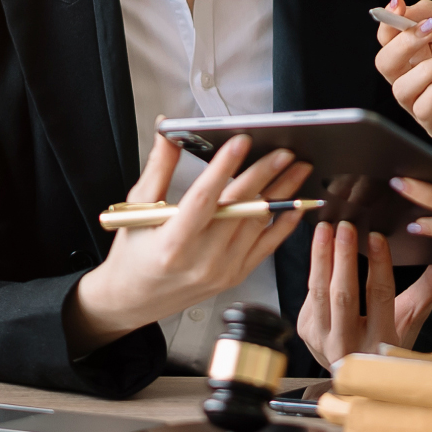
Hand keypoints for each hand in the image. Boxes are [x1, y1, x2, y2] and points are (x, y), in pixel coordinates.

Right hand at [66, 130, 312, 355]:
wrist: (134, 299)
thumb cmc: (134, 253)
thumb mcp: (137, 208)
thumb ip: (158, 168)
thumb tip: (168, 132)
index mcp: (172, 242)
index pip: (204, 199)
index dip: (224, 168)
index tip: (241, 142)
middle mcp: (200, 259)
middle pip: (239, 209)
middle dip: (265, 175)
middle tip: (283, 152)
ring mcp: (222, 270)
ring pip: (258, 224)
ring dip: (281, 194)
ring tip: (297, 170)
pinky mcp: (236, 275)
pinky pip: (266, 247)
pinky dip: (283, 224)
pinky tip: (294, 205)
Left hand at [296, 221, 431, 369]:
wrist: (357, 374)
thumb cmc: (388, 341)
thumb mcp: (412, 319)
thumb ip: (430, 287)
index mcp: (381, 342)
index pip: (379, 297)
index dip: (378, 265)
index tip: (377, 237)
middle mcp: (349, 345)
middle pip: (344, 296)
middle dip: (343, 257)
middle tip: (346, 227)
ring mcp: (322, 340)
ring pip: (320, 294)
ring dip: (321, 258)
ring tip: (325, 229)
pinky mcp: (305, 331)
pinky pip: (310, 295)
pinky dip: (315, 268)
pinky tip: (320, 246)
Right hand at [375, 0, 431, 205]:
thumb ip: (431, 10)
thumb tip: (403, 8)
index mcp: (420, 54)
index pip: (387, 41)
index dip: (389, 24)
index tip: (400, 7)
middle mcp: (418, 79)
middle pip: (385, 64)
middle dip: (404, 44)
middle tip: (430, 31)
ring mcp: (426, 103)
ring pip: (401, 89)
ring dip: (428, 69)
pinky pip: (422, 110)